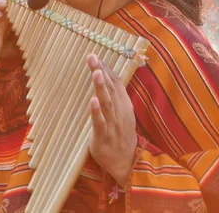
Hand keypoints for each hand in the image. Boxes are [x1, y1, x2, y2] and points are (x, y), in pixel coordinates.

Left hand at [87, 54, 136, 186]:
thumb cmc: (120, 134)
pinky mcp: (103, 137)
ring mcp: (112, 124)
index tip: (95, 55)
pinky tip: (92, 101)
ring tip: (95, 73)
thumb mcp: (120, 112)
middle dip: (101, 72)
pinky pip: (100, 123)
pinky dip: (96, 112)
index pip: (115, 83)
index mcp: (123, 105)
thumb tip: (104, 75)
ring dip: (101, 87)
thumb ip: (114, 95)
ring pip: (107, 103)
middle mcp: (119, 112)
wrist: (126, 163)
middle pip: (110, 89)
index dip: (106, 69)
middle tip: (92, 57)